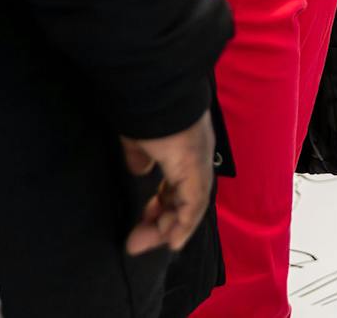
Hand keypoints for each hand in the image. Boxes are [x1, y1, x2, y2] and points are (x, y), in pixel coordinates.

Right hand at [121, 109, 215, 254]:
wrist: (155, 92)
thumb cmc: (145, 111)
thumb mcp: (138, 137)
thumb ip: (140, 155)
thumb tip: (140, 170)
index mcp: (186, 147)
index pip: (179, 183)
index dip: (162, 203)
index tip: (143, 219)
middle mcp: (198, 157)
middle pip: (185, 198)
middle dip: (161, 221)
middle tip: (136, 240)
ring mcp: (200, 163)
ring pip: (191, 205)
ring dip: (168, 227)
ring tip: (142, 243)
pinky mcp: (196, 170)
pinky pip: (194, 205)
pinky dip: (183, 225)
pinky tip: (170, 241)